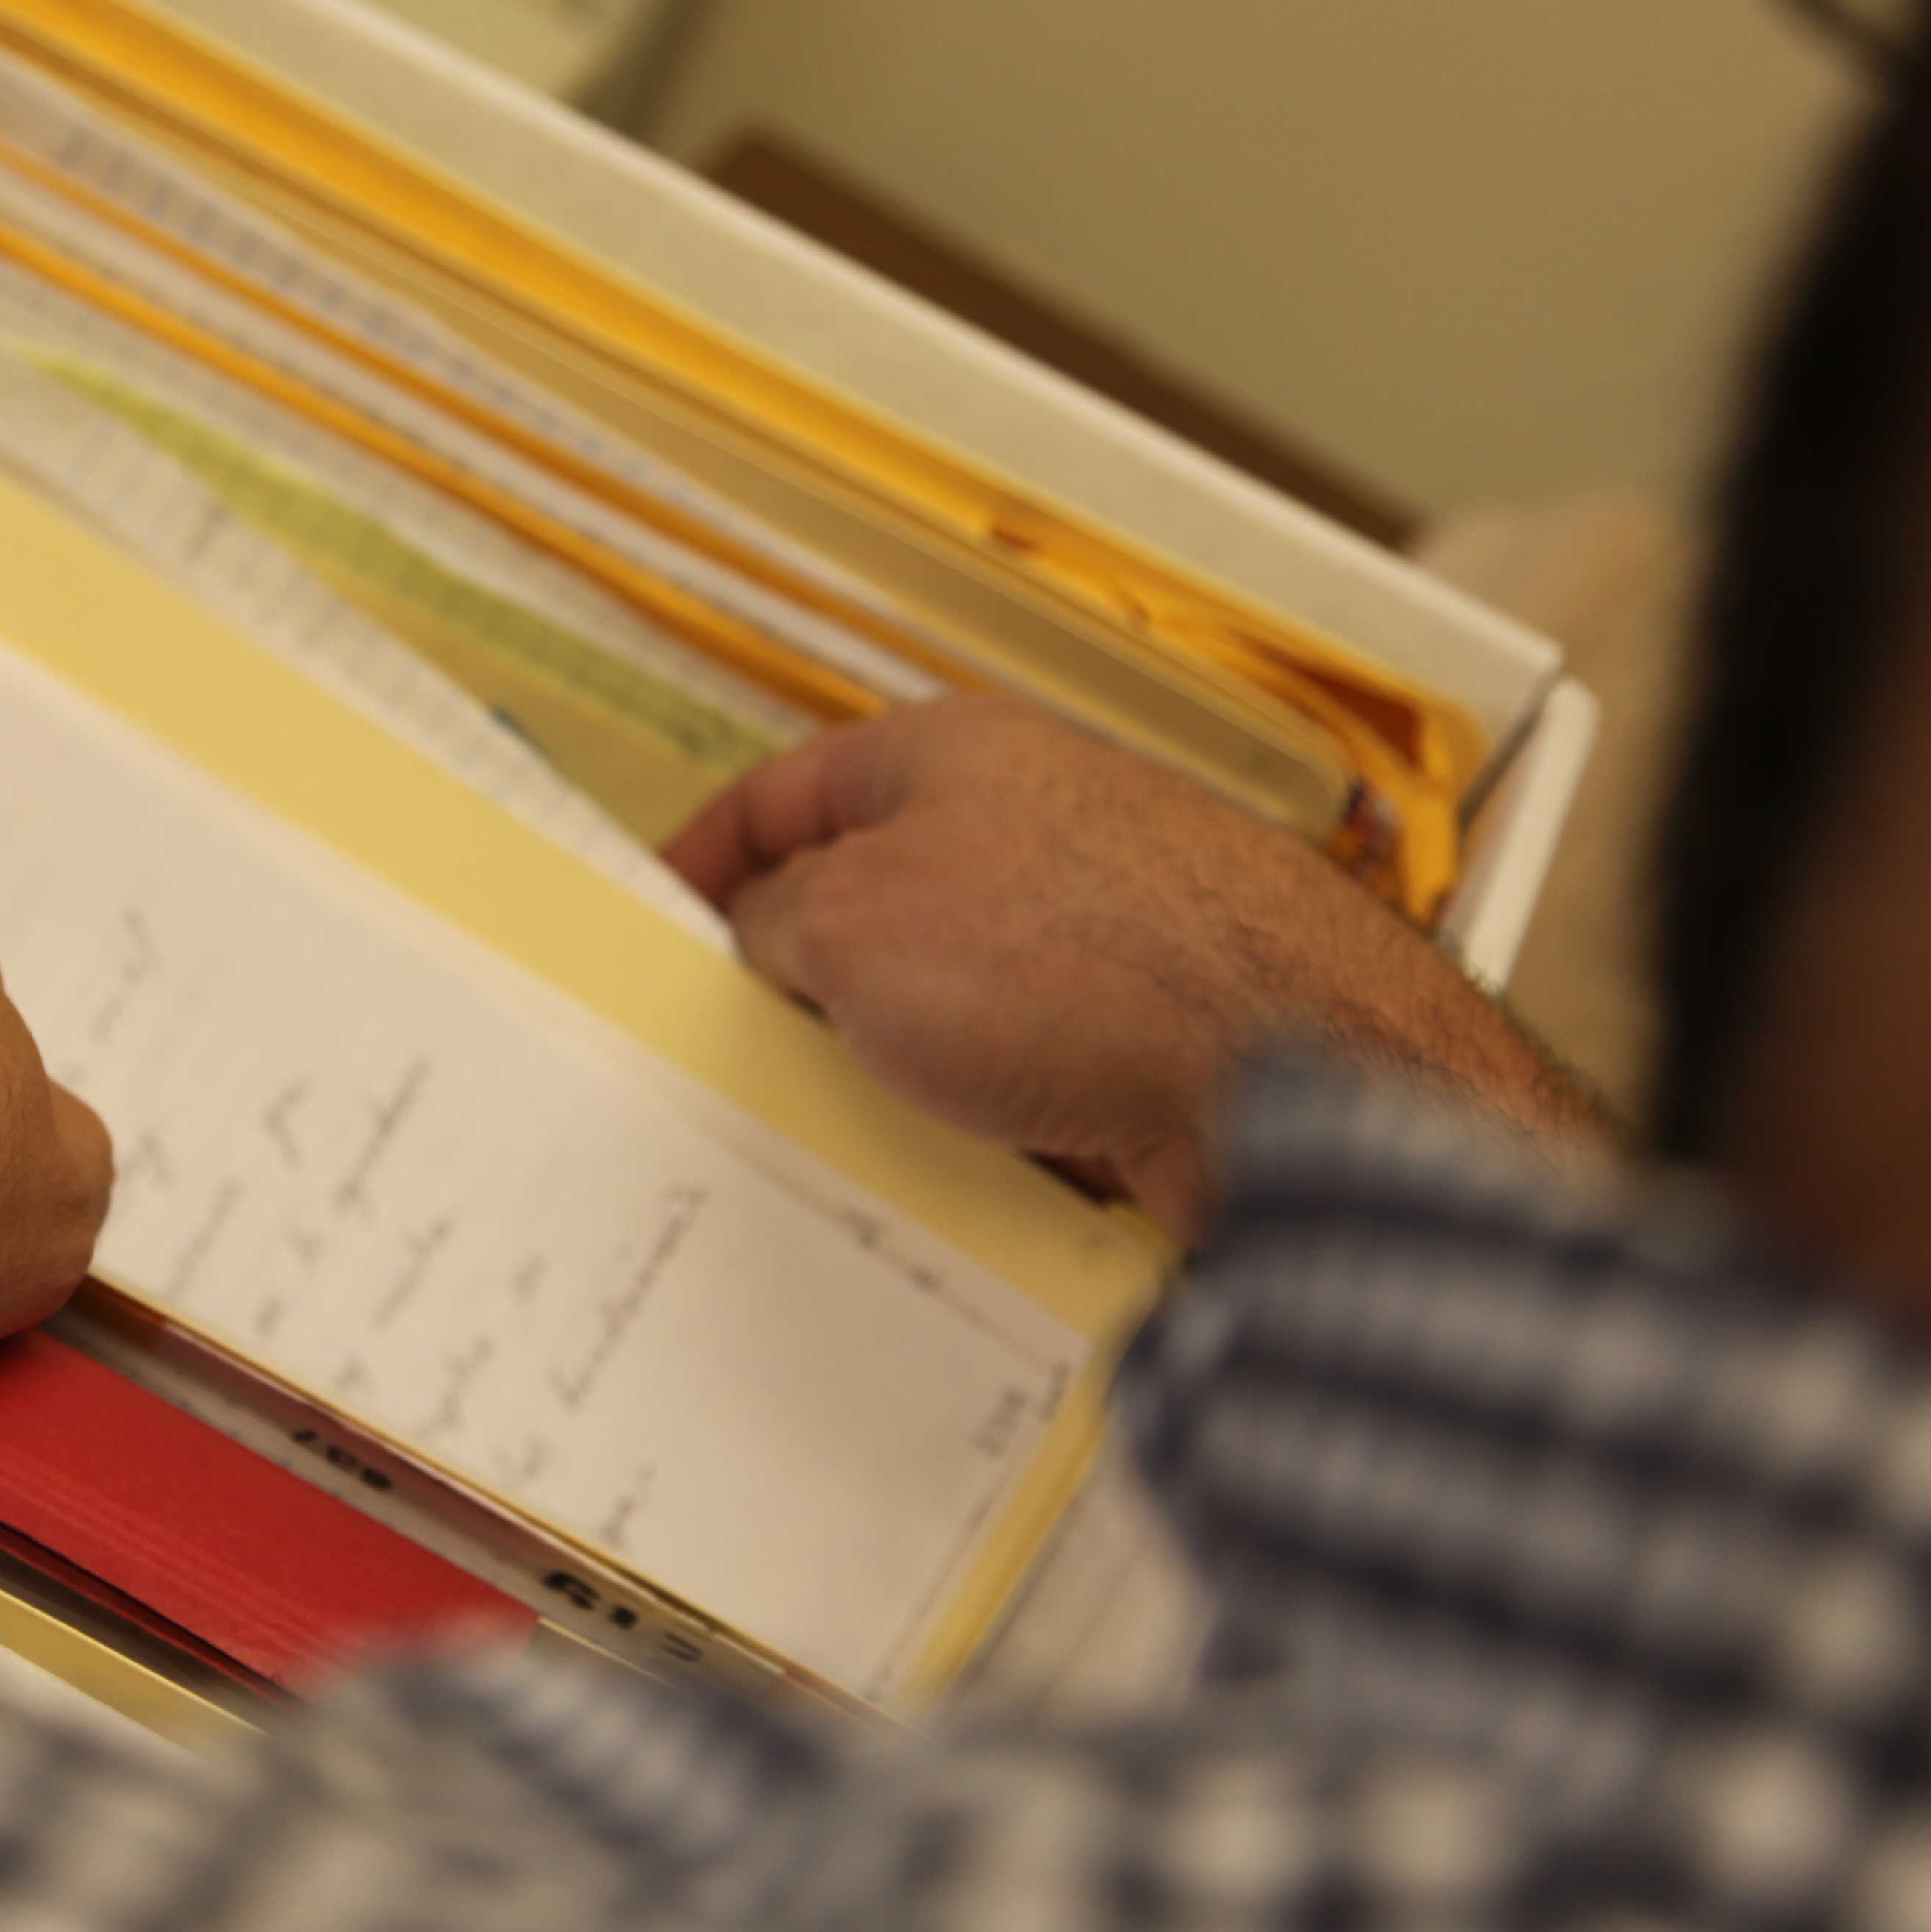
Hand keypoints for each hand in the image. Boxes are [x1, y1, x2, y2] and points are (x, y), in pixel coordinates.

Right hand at [667, 698, 1602, 1239]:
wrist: (1277, 1065)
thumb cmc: (1074, 958)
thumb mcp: (850, 923)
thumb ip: (781, 924)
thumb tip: (775, 945)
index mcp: (951, 755)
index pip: (788, 788)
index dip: (707, 855)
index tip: (652, 921)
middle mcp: (1033, 832)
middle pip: (867, 904)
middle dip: (795, 981)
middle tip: (721, 1048)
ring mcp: (1097, 938)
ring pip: (943, 1013)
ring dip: (886, 1072)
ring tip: (823, 1131)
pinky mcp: (1144, 1041)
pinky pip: (1018, 1091)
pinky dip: (972, 1132)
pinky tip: (934, 1176)